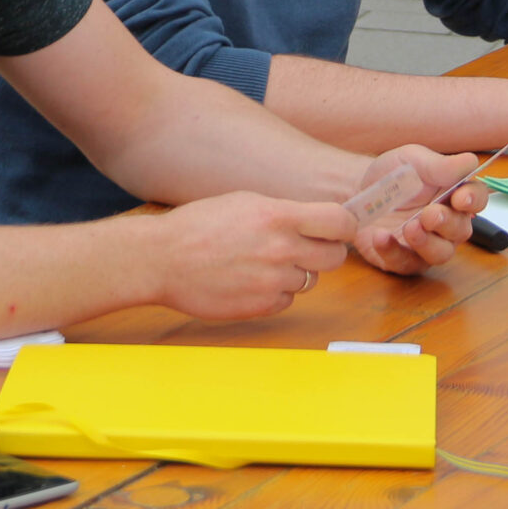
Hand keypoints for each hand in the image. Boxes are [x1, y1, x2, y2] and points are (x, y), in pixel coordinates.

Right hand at [148, 191, 354, 318]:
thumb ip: (285, 213)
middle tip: (305, 247)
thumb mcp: (246, 202)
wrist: (162, 259)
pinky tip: (250, 281)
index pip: (340, 222)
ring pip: (310, 280)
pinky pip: (288, 301)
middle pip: (335, 256)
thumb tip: (319, 220)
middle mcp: (282, 249)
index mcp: (279, 216)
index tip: (340, 228)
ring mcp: (273, 281)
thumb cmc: (200, 226)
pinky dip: (276, 293)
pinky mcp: (262, 306)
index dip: (345, 226)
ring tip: (262, 263)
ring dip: (296, 273)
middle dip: (325, 251)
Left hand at [348, 146, 484, 275]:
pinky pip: (405, 263)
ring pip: (440, 254)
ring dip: (427, 243)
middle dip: (447, 223)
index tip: (461, 198)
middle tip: (429, 214)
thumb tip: (470, 162)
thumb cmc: (393, 174)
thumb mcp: (413, 159)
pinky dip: (393, 251)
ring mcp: (426, 245)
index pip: (476, 200)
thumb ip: (441, 165)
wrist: (358, 189)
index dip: (474, 200)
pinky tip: (381, 236)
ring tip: (409, 228)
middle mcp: (446, 224)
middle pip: (461, 231)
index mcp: (454, 195)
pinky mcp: (403, 259)